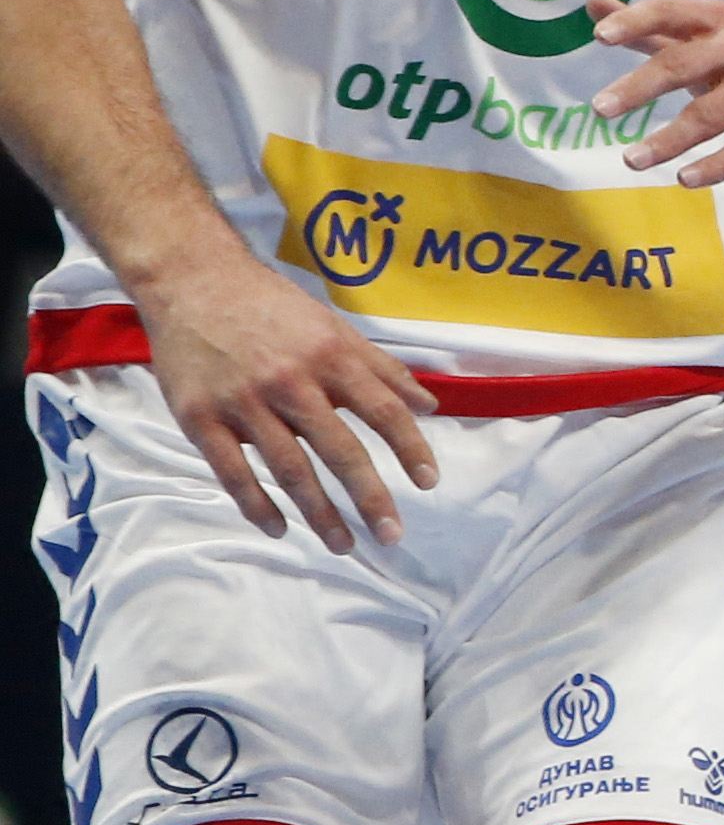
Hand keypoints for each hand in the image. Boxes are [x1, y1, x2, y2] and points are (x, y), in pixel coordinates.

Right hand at [135, 244, 440, 547]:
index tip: (429, 482)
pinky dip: (257, 504)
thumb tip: (429, 406)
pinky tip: (279, 528)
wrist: (193, 281)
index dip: (410, 448)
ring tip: (344, 543)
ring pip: (289, 468)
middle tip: (392, 534)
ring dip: (319, 512)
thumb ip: (382, 369)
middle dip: (369, 496)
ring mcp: (243, 403)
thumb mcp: (335, 327)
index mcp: (329, 357)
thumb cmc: (271, 307)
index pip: (382, 411)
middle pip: (339, 449)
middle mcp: (290, 382)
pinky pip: (232, 471)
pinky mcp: (200, 417)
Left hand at [594, 0, 723, 189]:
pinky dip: (714, 166)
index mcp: (723, 22)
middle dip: (639, 87)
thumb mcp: (709, 43)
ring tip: (631, 160)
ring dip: (668, 139)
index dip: (634, 21)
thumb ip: (653, 29)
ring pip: (712, 114)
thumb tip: (590, 3)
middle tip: (599, 109)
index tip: (598, 36)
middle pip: (685, 63)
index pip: (671, 12)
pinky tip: (684, 179)